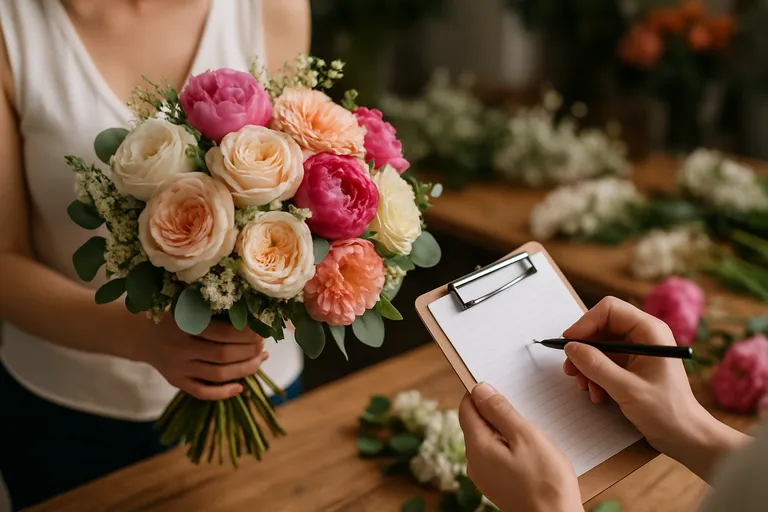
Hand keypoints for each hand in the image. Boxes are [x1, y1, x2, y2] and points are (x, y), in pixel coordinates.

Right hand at [132, 315, 266, 400]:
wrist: (141, 335)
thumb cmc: (176, 317)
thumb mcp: (191, 308)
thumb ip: (216, 314)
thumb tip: (254, 322)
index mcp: (185, 324)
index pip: (223, 332)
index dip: (246, 334)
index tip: (260, 331)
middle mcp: (180, 347)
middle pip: (223, 355)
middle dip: (249, 352)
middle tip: (261, 346)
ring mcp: (178, 367)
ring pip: (217, 375)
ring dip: (244, 370)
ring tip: (259, 361)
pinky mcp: (176, 381)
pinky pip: (202, 392)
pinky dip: (223, 393)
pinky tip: (240, 387)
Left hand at [459, 383, 582, 511]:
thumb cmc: (546, 482)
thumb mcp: (526, 436)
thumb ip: (500, 411)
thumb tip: (480, 390)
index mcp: (477, 448)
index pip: (466, 409)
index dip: (479, 394)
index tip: (499, 388)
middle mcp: (474, 463)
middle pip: (475, 424)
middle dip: (494, 413)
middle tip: (522, 414)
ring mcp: (484, 476)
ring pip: (487, 440)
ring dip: (504, 430)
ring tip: (529, 435)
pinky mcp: (496, 485)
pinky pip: (495, 455)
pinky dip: (507, 447)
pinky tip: (528, 453)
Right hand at [562, 297, 749, 481]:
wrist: (685, 436)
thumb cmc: (665, 411)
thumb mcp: (626, 388)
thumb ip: (596, 365)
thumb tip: (570, 347)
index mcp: (650, 331)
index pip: (609, 309)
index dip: (585, 322)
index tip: (569, 343)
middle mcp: (643, 335)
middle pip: (601, 327)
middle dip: (583, 348)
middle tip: (570, 369)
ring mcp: (638, 350)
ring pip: (599, 345)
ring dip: (587, 365)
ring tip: (584, 387)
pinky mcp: (632, 365)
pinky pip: (604, 361)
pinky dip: (595, 375)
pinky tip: (597, 394)